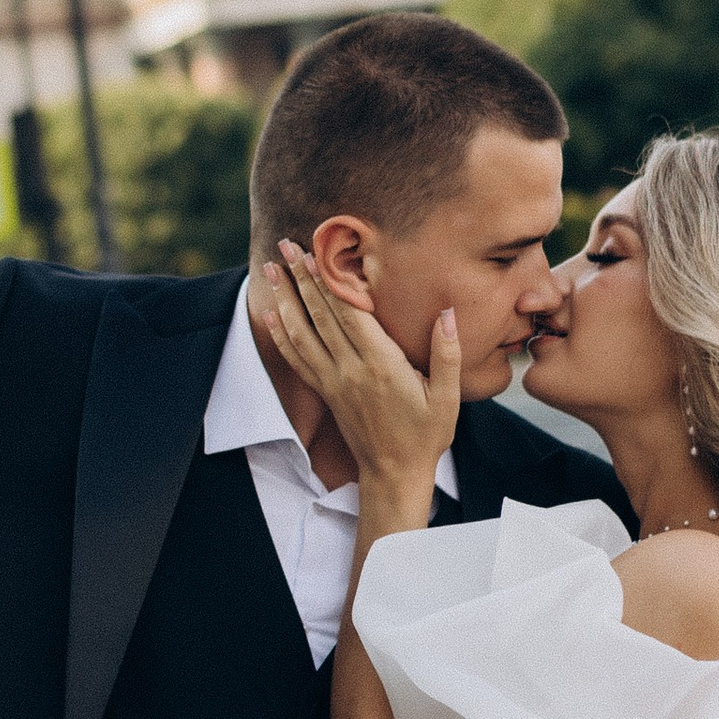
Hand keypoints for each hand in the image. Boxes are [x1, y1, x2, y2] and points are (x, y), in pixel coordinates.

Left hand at [257, 241, 456, 504]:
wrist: (394, 474)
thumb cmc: (426, 435)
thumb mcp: (448, 397)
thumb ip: (448, 354)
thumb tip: (448, 313)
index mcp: (382, 366)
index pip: (351, 315)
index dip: (332, 281)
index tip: (319, 252)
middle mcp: (352, 371)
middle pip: (321, 316)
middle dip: (302, 277)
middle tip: (285, 244)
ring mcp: (334, 382)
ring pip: (303, 333)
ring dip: (285, 299)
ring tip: (270, 269)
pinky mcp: (326, 393)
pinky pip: (298, 359)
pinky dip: (282, 334)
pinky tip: (272, 313)